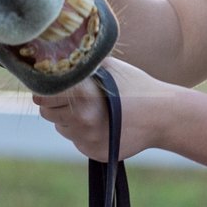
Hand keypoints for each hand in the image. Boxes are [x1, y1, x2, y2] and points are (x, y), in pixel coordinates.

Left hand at [32, 57, 171, 161]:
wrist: (163, 117)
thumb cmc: (136, 86)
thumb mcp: (109, 67)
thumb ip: (82, 63)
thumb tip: (55, 54)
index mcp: (84, 96)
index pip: (43, 96)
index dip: (46, 89)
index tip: (53, 85)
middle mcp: (82, 120)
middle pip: (47, 112)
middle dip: (56, 104)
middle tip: (76, 97)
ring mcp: (88, 139)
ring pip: (61, 127)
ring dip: (69, 119)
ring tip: (94, 109)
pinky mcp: (93, 152)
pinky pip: (76, 140)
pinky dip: (82, 133)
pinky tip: (101, 123)